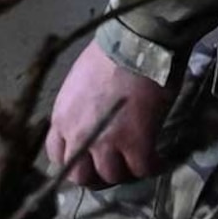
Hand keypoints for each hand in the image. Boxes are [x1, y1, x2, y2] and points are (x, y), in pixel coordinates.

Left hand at [46, 42, 170, 187]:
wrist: (138, 42)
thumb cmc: (111, 52)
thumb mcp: (80, 82)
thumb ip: (80, 107)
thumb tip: (94, 116)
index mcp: (62, 119)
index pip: (57, 156)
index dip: (74, 161)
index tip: (89, 159)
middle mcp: (78, 135)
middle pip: (81, 175)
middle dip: (97, 176)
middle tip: (115, 168)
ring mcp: (107, 141)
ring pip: (112, 176)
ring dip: (126, 173)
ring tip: (140, 164)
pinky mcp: (137, 142)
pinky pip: (143, 168)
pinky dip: (152, 168)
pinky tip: (160, 161)